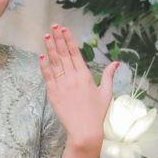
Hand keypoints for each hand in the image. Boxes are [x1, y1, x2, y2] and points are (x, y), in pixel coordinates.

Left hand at [40, 25, 117, 157]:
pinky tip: (41, 56)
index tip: (64, 30)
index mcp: (85, 76)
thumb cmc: (96, 112)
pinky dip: (43, 66)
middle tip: (53, 27)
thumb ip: (108, 76)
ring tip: (45, 36)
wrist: (84, 130)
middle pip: (63, 54)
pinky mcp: (53, 94)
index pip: (75, 53)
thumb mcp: (106, 93)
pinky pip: (47, 77)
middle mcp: (72, 78)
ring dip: (49, 48)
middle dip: (58, 39)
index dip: (69, 40)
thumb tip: (116, 62)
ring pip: (54, 63)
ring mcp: (61, 85)